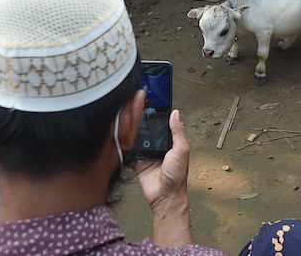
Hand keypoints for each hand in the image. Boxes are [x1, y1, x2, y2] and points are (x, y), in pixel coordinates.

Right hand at [132, 109, 191, 246]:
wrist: (164, 197)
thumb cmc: (177, 176)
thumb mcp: (181, 151)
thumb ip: (178, 132)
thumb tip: (175, 114)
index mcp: (170, 142)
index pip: (162, 125)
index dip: (156, 115)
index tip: (148, 102)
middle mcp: (158, 147)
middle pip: (147, 131)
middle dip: (140, 122)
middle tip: (130, 110)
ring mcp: (146, 154)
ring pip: (136, 139)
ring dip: (131, 133)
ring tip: (122, 121)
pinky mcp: (136, 163)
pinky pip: (128, 153)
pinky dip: (124, 147)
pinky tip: (119, 138)